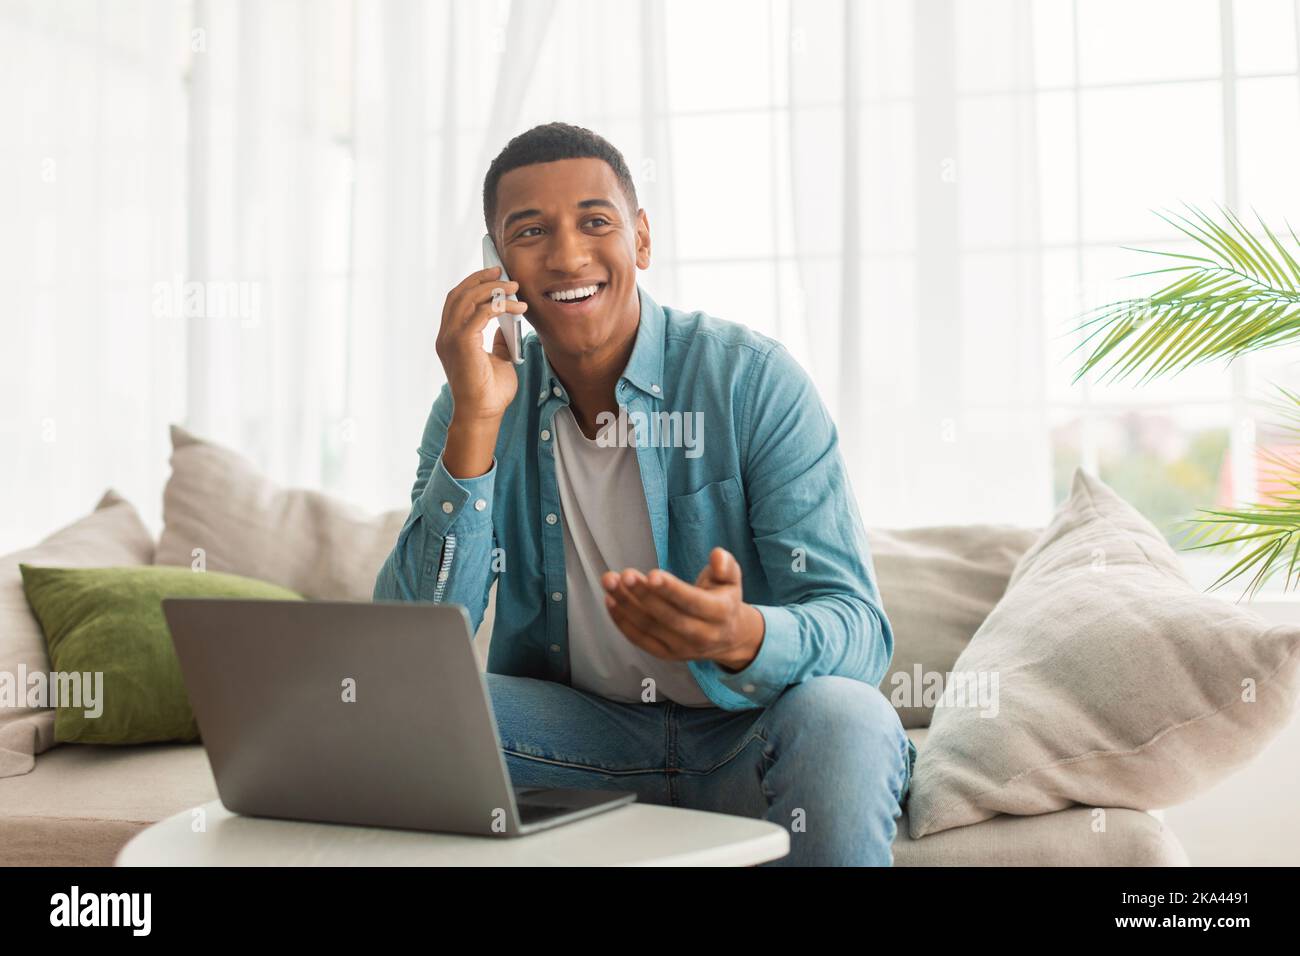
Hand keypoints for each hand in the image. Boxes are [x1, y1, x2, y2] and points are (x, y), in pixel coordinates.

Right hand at [434, 265, 525, 423]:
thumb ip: (499, 341)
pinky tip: (516, 307)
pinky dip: (499, 305)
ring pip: (467, 299)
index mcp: (450, 338)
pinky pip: (480, 314)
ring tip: (514, 287)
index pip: (456, 301)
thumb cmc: (490, 392)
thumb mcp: (499, 360)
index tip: (494, 274)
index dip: (473, 284)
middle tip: (503, 272)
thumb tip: (508, 325)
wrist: (483, 414)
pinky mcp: (462, 344)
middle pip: (459, 294)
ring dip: (492, 288)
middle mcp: (446, 336)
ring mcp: (450, 339)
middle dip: (481, 279)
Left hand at [600, 547, 764, 671]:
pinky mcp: (666, 654)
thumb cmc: (724, 598)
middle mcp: (702, 635)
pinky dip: (622, 622)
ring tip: (610, 582)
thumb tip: (717, 555)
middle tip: (624, 575)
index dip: (671, 589)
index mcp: (720, 613)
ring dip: (626, 605)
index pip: (693, 602)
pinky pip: (641, 640)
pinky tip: (610, 601)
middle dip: (643, 595)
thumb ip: (725, 565)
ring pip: (650, 628)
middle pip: (667, 617)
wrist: (728, 636)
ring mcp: (682, 648)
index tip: (651, 574)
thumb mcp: (731, 579)